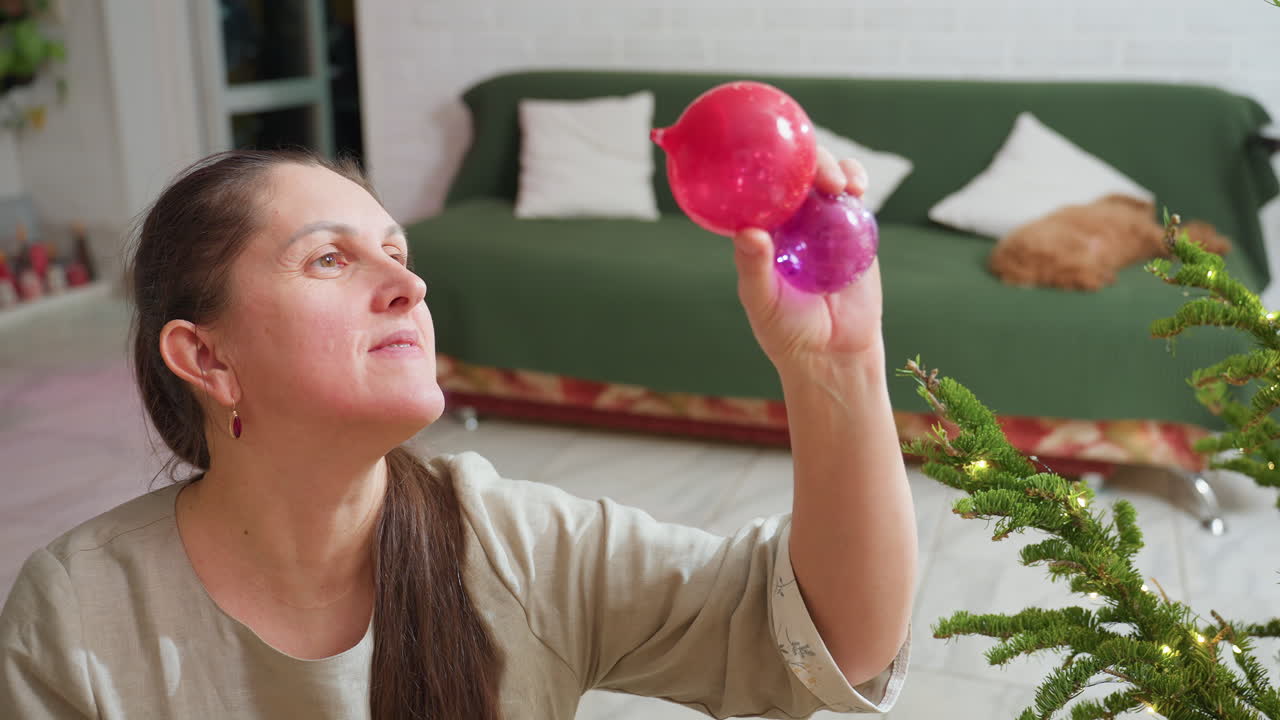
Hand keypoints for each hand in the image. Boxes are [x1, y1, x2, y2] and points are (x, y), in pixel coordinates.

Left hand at [732, 147, 882, 375]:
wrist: (832, 354)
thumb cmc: (785, 330)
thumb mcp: (761, 301)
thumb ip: (753, 267)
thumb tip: (748, 232)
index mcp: (760, 230)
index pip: (757, 188)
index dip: (762, 166)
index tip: (771, 162)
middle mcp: (789, 220)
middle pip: (794, 174)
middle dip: (805, 163)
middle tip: (818, 178)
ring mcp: (822, 221)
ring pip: (824, 177)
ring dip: (832, 167)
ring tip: (839, 184)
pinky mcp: (854, 229)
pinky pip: (854, 197)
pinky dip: (856, 181)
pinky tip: (856, 188)